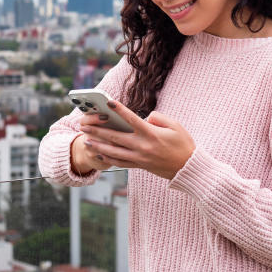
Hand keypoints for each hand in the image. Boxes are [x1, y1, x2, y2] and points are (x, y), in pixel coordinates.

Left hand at [77, 100, 195, 179]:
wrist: (188, 168)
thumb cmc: (183, 144)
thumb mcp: (175, 125)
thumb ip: (158, 117)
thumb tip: (145, 117)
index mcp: (151, 134)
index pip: (132, 119)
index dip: (120, 110)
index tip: (108, 102)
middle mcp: (142, 146)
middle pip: (116, 137)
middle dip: (98, 130)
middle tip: (84, 125)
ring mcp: (140, 158)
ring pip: (114, 152)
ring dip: (98, 146)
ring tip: (85, 141)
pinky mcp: (140, 166)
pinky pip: (120, 162)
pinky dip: (108, 158)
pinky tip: (99, 154)